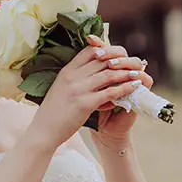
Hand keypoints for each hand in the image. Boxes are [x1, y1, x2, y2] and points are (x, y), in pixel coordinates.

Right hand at [31, 42, 146, 149]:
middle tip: (135, 62)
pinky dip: (124, 89)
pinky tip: (133, 87)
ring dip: (126, 73)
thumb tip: (92, 71)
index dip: (107, 49)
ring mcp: (78, 89)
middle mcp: (72, 77)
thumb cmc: (53, 112)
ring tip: (138, 73)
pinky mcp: (84, 104)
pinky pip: (109, 93)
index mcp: (66, 71)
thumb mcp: (60, 88)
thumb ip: (74, 78)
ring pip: (108, 75)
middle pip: (102, 60)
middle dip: (121, 60)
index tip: (119, 54)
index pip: (89, 51)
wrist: (43, 131)